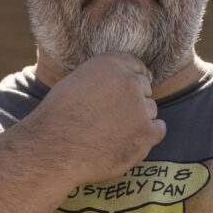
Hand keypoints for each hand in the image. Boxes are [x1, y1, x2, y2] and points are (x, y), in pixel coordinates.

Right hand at [23, 52, 165, 184]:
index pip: (136, 66)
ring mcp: (141, 107)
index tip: (129, 91)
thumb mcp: (75, 83)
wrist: (54, 149)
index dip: (133, 79)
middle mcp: (129, 81)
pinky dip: (147, 136)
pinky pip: (158, 129)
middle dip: (132, 101)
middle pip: (145, 89)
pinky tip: (128, 141)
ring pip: (150, 111)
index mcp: (110, 64)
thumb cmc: (57, 118)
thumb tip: (117, 83)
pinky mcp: (147, 133)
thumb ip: (101, 78)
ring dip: (137, 120)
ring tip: (112, 133)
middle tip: (113, 118)